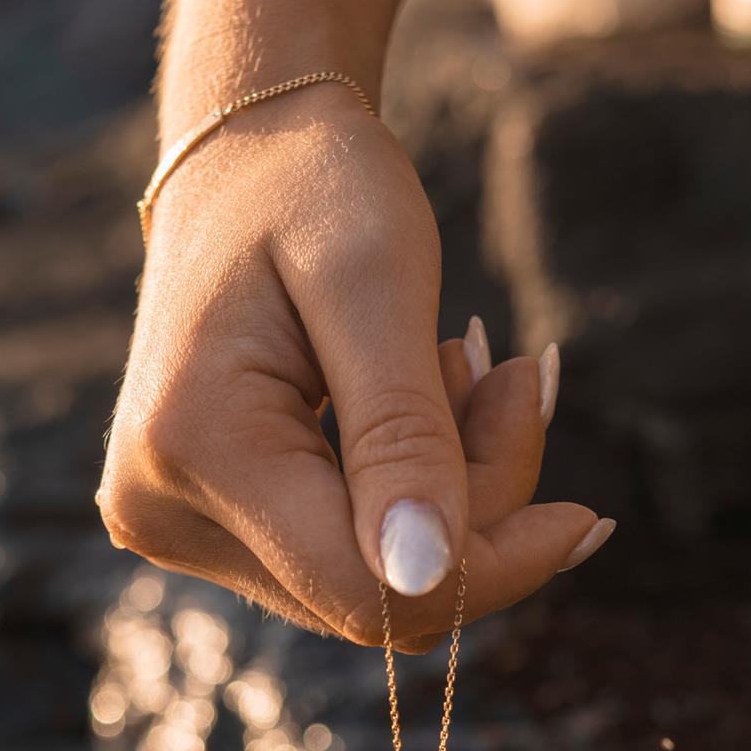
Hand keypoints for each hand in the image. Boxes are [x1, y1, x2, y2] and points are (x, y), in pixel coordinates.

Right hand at [99, 87, 611, 651]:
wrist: (246, 157)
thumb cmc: (315, 186)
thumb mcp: (377, 282)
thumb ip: (402, 434)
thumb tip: (425, 579)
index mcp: (196, 446)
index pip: (370, 589)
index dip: (492, 571)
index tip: (587, 515)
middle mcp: (164, 511)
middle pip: (379, 593)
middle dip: (477, 510)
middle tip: (516, 381)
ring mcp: (177, 525)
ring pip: (373, 585)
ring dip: (452, 498)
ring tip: (454, 369)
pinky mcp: (206, 526)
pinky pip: (348, 559)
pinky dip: (415, 498)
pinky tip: (421, 405)